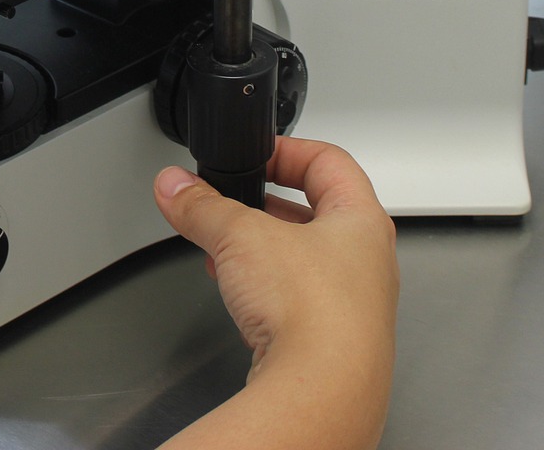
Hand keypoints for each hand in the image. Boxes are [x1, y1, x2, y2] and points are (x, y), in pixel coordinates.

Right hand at [154, 138, 398, 449]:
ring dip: (263, 253)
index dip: (287, 151)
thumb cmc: (313, 311)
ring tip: (226, 251)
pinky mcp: (333, 344)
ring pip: (306, 261)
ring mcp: (355, 307)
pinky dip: (267, 294)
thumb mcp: (239, 237)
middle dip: (266, 206)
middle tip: (233, 202)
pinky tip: (240, 299)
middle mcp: (368, 263)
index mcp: (362, 221)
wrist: (321, 393)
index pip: (329, 162)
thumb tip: (176, 186)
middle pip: (316, 213)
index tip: (254, 154)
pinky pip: (298, 303)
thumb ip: (202, 206)